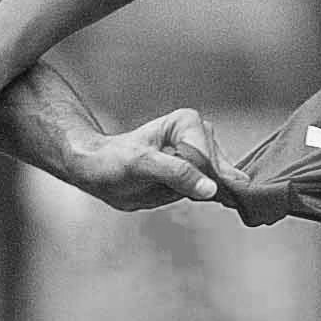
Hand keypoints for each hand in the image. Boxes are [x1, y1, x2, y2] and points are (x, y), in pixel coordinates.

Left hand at [66, 108, 249, 211]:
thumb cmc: (115, 162)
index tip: (176, 187)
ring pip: (220, 183)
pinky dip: (203, 197)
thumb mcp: (143, 165)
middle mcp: (200, 135)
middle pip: (219, 171)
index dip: (200, 179)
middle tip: (170, 188)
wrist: (100, 172)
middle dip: (202, 187)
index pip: (209, 158)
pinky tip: (180, 193)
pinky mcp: (199, 173)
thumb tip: (211, 189)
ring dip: (202, 194)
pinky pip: (213, 190)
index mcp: (188, 122)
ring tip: (169, 188)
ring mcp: (202, 155)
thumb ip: (178, 174)